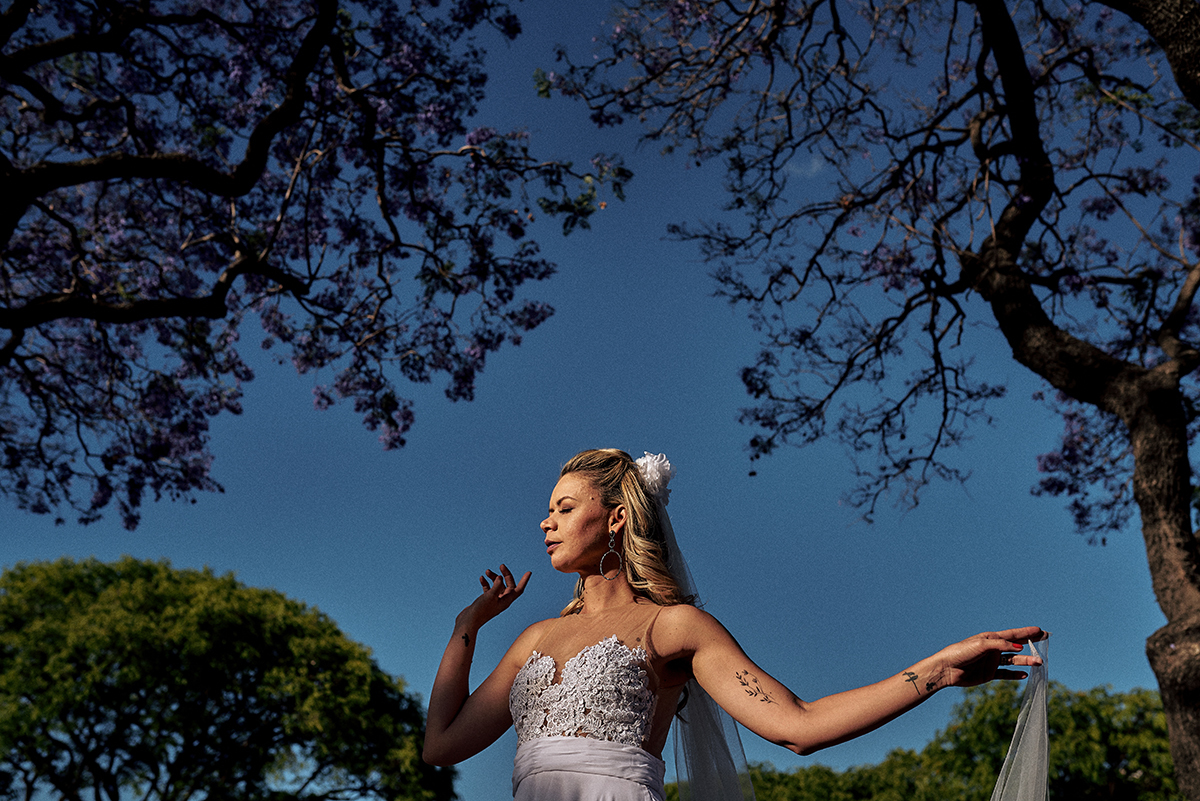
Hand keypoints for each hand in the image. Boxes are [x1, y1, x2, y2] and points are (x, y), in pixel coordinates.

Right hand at [455, 564, 530, 633]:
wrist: (468, 622)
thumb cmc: (480, 610)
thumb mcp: (490, 596)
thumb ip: (496, 586)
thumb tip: (500, 577)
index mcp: (506, 601)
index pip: (519, 590)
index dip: (524, 581)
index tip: (529, 572)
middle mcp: (502, 601)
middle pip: (508, 585)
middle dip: (505, 575)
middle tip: (501, 565)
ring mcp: (494, 601)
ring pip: (497, 586)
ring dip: (493, 577)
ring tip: (487, 571)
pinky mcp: (486, 601)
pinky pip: (489, 589)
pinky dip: (486, 583)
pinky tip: (481, 578)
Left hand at [932, 626, 1046, 689]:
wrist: (947, 669)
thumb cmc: (961, 652)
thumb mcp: (981, 645)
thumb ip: (1000, 645)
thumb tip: (1019, 648)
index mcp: (990, 638)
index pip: (1012, 635)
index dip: (1026, 632)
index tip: (1040, 630)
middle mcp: (993, 649)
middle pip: (1016, 645)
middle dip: (1031, 642)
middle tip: (1046, 638)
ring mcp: (992, 662)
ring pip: (1013, 660)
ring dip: (1026, 660)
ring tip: (1039, 662)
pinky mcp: (989, 674)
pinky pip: (1006, 674)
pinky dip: (1015, 675)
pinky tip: (1026, 674)